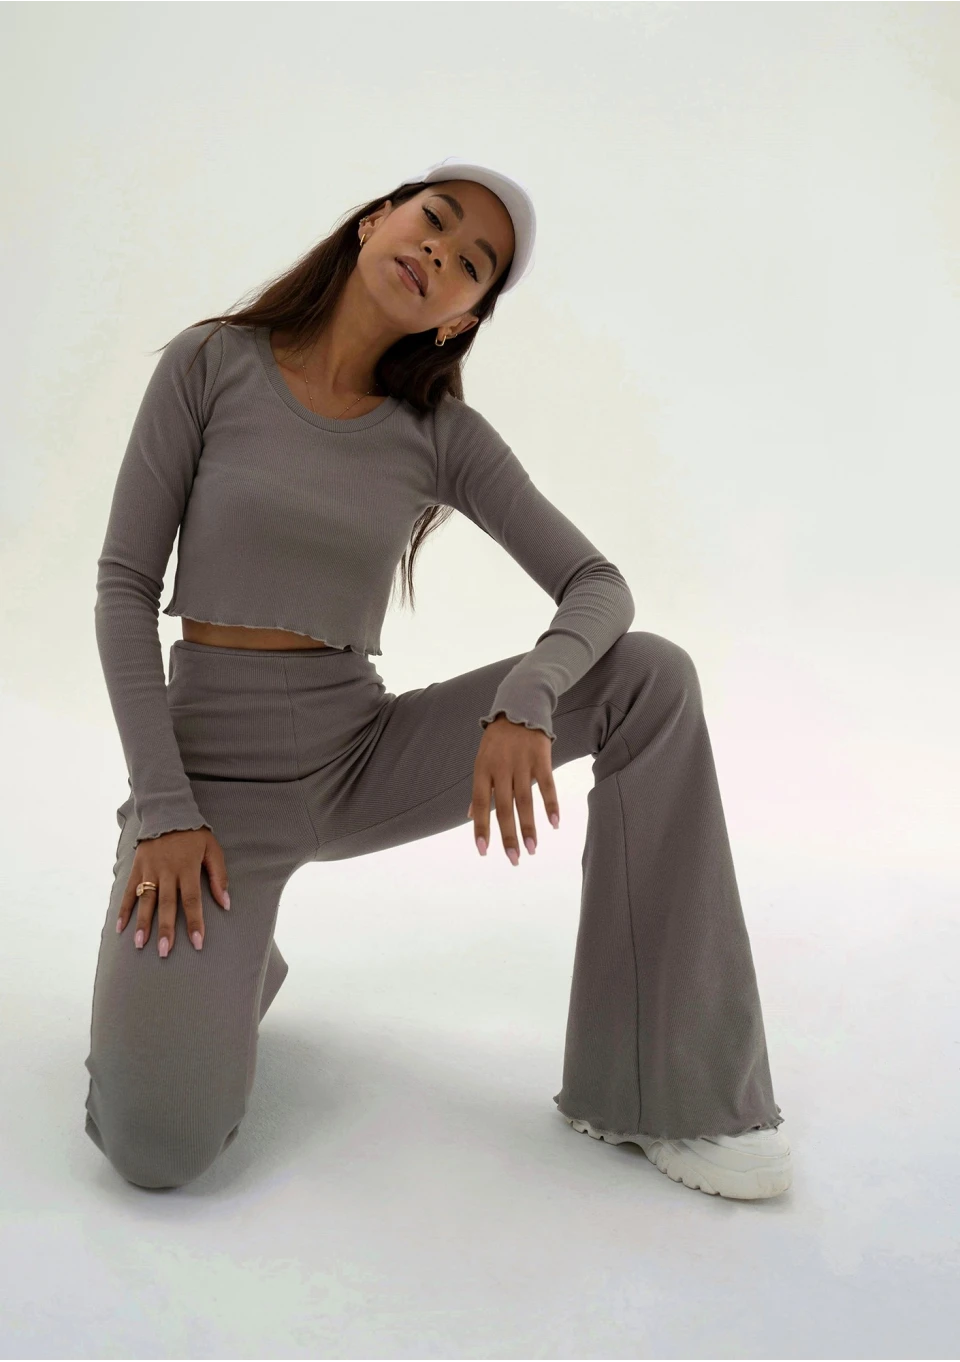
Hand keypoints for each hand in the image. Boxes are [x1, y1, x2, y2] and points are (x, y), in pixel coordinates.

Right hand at [116, 828, 229, 956]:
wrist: (167, 812)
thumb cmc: (194, 835)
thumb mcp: (213, 850)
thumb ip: (219, 876)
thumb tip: (226, 903)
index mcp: (188, 868)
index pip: (192, 900)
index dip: (195, 922)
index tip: (197, 942)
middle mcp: (167, 871)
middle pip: (167, 904)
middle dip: (166, 929)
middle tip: (165, 952)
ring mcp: (150, 870)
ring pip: (146, 900)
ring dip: (142, 923)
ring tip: (140, 944)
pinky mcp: (137, 868)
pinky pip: (129, 891)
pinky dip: (124, 909)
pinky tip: (120, 927)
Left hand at [467, 714, 559, 864]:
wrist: (520, 706)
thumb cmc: (498, 740)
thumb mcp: (482, 759)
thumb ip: (480, 787)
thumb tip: (469, 814)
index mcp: (483, 770)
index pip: (479, 804)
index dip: (481, 828)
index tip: (483, 851)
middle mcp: (501, 768)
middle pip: (504, 807)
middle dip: (508, 836)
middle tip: (514, 859)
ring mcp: (522, 763)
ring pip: (525, 801)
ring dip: (529, 827)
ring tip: (532, 849)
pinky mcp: (541, 758)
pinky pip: (547, 785)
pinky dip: (551, 805)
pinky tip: (554, 823)